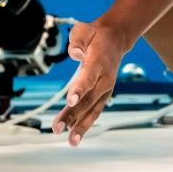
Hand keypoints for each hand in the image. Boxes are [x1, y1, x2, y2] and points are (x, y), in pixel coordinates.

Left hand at [51, 21, 129, 146]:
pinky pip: (95, 111)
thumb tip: (75, 53)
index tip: (70, 100)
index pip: (88, 76)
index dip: (80, 88)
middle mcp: (105, 78)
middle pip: (88, 98)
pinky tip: (75, 137)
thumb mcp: (84, 29)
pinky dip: (86, 124)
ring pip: (93, 109)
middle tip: (58, 128)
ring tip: (70, 141)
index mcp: (98, 61)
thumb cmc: (94, 35)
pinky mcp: (104, 95)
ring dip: (81, 126)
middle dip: (73, 114)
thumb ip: (78, 41)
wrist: (115, 39)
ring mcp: (106, 88)